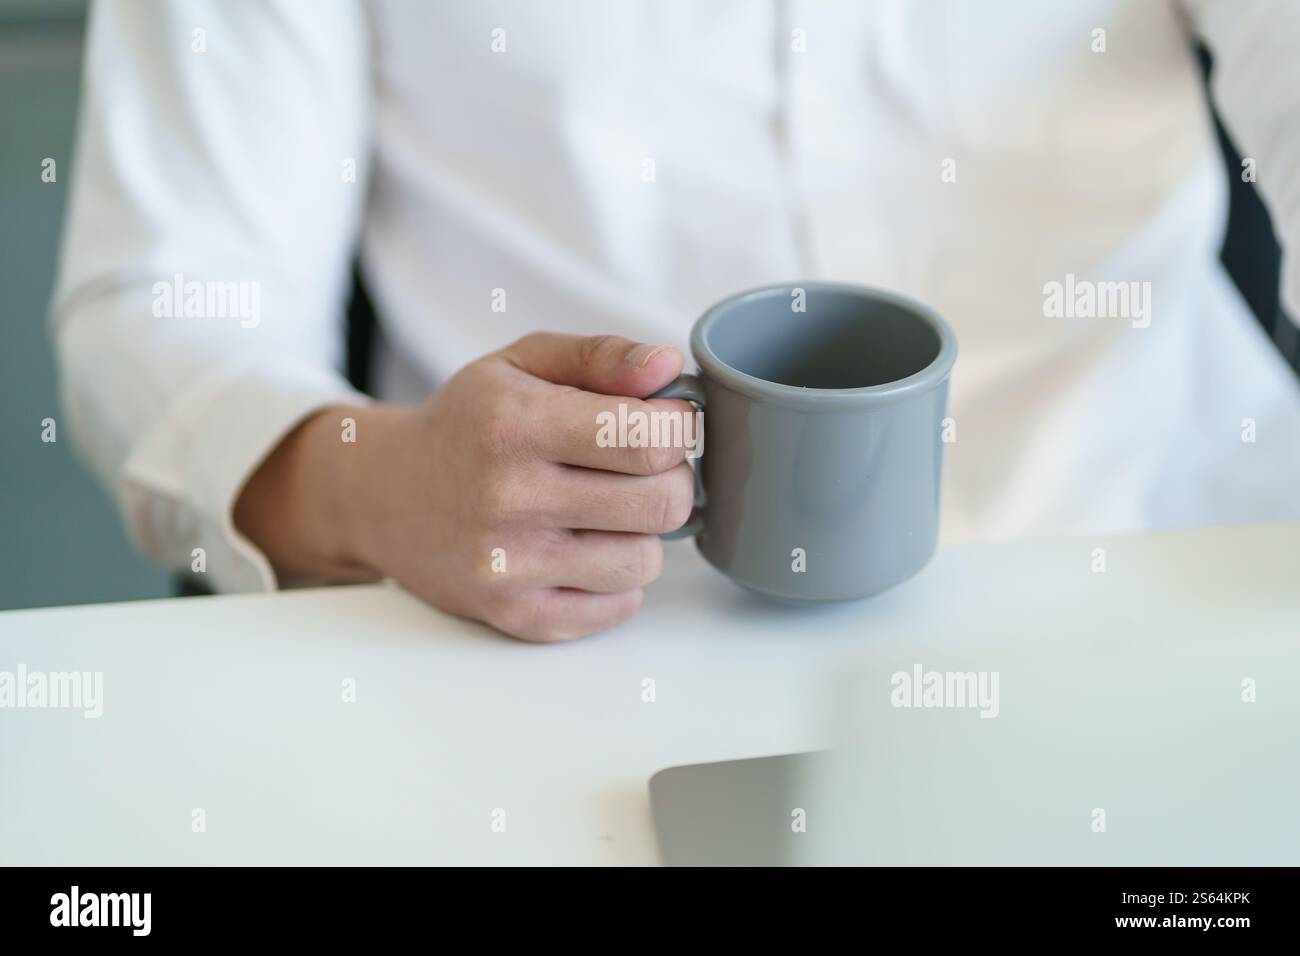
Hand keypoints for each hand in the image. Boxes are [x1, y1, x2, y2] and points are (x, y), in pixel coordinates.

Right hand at [234, 334, 696, 640]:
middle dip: (670, 480)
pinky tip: (587, 548)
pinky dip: (618, 579)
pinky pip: (616, 606)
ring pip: (645, 561)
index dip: (678, 429)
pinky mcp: (512, 614)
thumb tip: (667, 367)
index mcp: (513, 424)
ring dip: (642, 534)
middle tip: (644, 470)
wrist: (382, 495)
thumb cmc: (467, 424)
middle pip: (661, 504)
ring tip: (608, 511)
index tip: (665, 425)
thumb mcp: (522, 364)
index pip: (647, 437)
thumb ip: (601, 357)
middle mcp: (508, 497)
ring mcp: (508, 565)